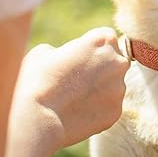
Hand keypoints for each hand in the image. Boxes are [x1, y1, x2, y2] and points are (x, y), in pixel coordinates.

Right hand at [11, 27, 129, 156]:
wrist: (39, 118)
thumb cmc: (37, 79)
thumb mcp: (44, 52)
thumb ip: (65, 50)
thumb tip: (68, 58)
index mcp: (103, 40)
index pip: (105, 38)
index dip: (90, 47)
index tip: (77, 57)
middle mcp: (118, 62)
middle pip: (114, 61)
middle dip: (100, 67)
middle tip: (76, 79)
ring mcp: (120, 88)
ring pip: (113, 86)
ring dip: (99, 89)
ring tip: (73, 98)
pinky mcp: (116, 111)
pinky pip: (109, 106)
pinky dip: (97, 109)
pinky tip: (77, 112)